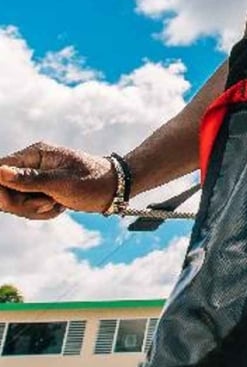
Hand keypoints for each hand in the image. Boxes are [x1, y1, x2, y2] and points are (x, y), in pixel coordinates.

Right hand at [0, 143, 116, 218]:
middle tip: (48, 203)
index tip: (12, 202)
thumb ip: (29, 179)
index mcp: (35, 154)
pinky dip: (42, 212)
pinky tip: (59, 207)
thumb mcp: (62, 183)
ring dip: (34, 210)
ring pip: (15, 201)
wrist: (116, 188)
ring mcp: (35, 178)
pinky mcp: (40, 190)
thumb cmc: (94, 181)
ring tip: (57, 204)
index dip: (0, 189)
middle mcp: (31, 164)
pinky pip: (27, 207)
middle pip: (3, 189)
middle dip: (22, 203)